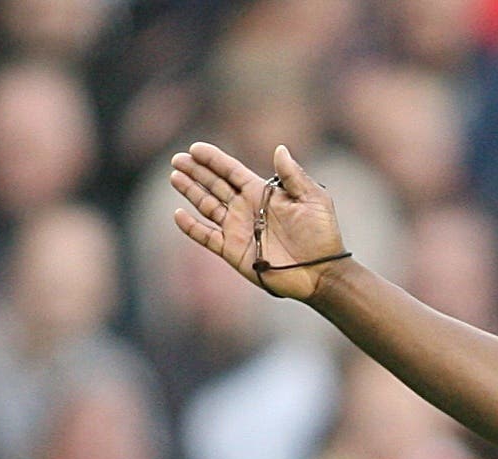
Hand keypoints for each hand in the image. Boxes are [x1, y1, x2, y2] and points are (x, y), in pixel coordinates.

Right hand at [169, 141, 347, 300]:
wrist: (320, 271)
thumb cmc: (322, 235)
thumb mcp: (313, 200)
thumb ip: (293, 175)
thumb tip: (279, 149)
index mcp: (262, 194)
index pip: (231, 171)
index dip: (214, 159)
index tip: (195, 147)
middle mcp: (247, 209)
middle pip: (215, 185)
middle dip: (196, 171)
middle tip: (178, 158)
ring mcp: (238, 229)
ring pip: (207, 206)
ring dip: (191, 191)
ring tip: (175, 176)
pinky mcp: (233, 251)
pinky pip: (207, 237)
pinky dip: (191, 227)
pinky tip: (178, 214)